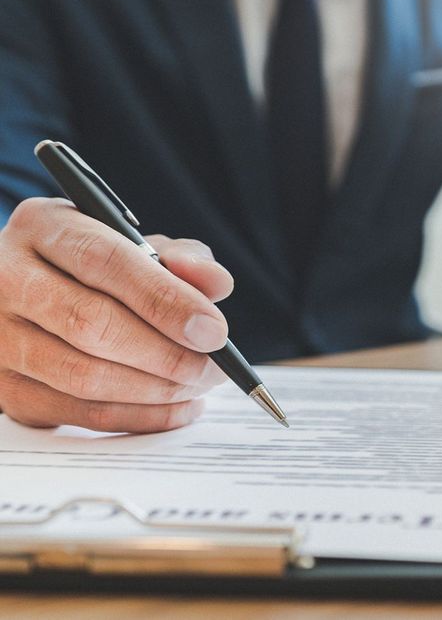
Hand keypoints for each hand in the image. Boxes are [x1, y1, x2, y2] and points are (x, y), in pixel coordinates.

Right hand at [0, 197, 234, 432]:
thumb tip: (217, 283)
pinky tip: (178, 407)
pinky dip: (140, 417)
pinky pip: (79, 413)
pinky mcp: (6, 387)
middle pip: (91, 324)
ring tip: (199, 385)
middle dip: (168, 354)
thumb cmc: (98, 266)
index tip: (214, 330)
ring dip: (156, 391)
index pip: (105, 261)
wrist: (37, 292)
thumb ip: (181, 258)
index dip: (165, 299)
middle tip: (213, 367)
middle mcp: (9, 278)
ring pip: (83, 376)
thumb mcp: (138, 245)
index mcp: (45, 227)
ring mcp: (0, 337)